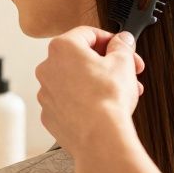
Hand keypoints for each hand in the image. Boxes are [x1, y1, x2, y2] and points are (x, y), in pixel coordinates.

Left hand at [35, 27, 144, 161]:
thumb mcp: (123, 62)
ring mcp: (46, 92)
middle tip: (127, 72)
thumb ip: (122, 46)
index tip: (121, 47)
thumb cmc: (108, 99)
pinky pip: (69, 101)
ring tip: (122, 94)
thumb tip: (122, 41)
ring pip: (75, 81)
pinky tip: (103, 108)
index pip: (88, 34)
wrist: (100, 138)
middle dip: (107, 64)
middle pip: (81, 58)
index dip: (110, 40)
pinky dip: (83, 101)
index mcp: (62, 48)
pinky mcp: (50, 114)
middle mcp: (47, 68)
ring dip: (97, 83)